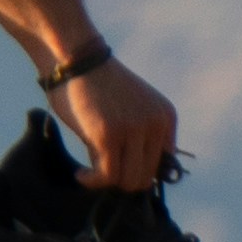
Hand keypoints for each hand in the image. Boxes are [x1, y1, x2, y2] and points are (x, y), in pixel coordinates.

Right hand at [49, 56, 176, 189]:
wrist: (75, 58)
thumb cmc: (96, 87)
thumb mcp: (132, 109)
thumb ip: (141, 137)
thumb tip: (136, 181)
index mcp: (166, 117)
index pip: (163, 166)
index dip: (138, 172)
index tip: (118, 169)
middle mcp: (155, 123)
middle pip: (145, 177)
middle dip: (121, 180)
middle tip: (100, 172)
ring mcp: (133, 129)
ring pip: (128, 180)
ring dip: (106, 183)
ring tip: (90, 172)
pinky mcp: (109, 135)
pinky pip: (107, 177)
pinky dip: (92, 182)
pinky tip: (81, 175)